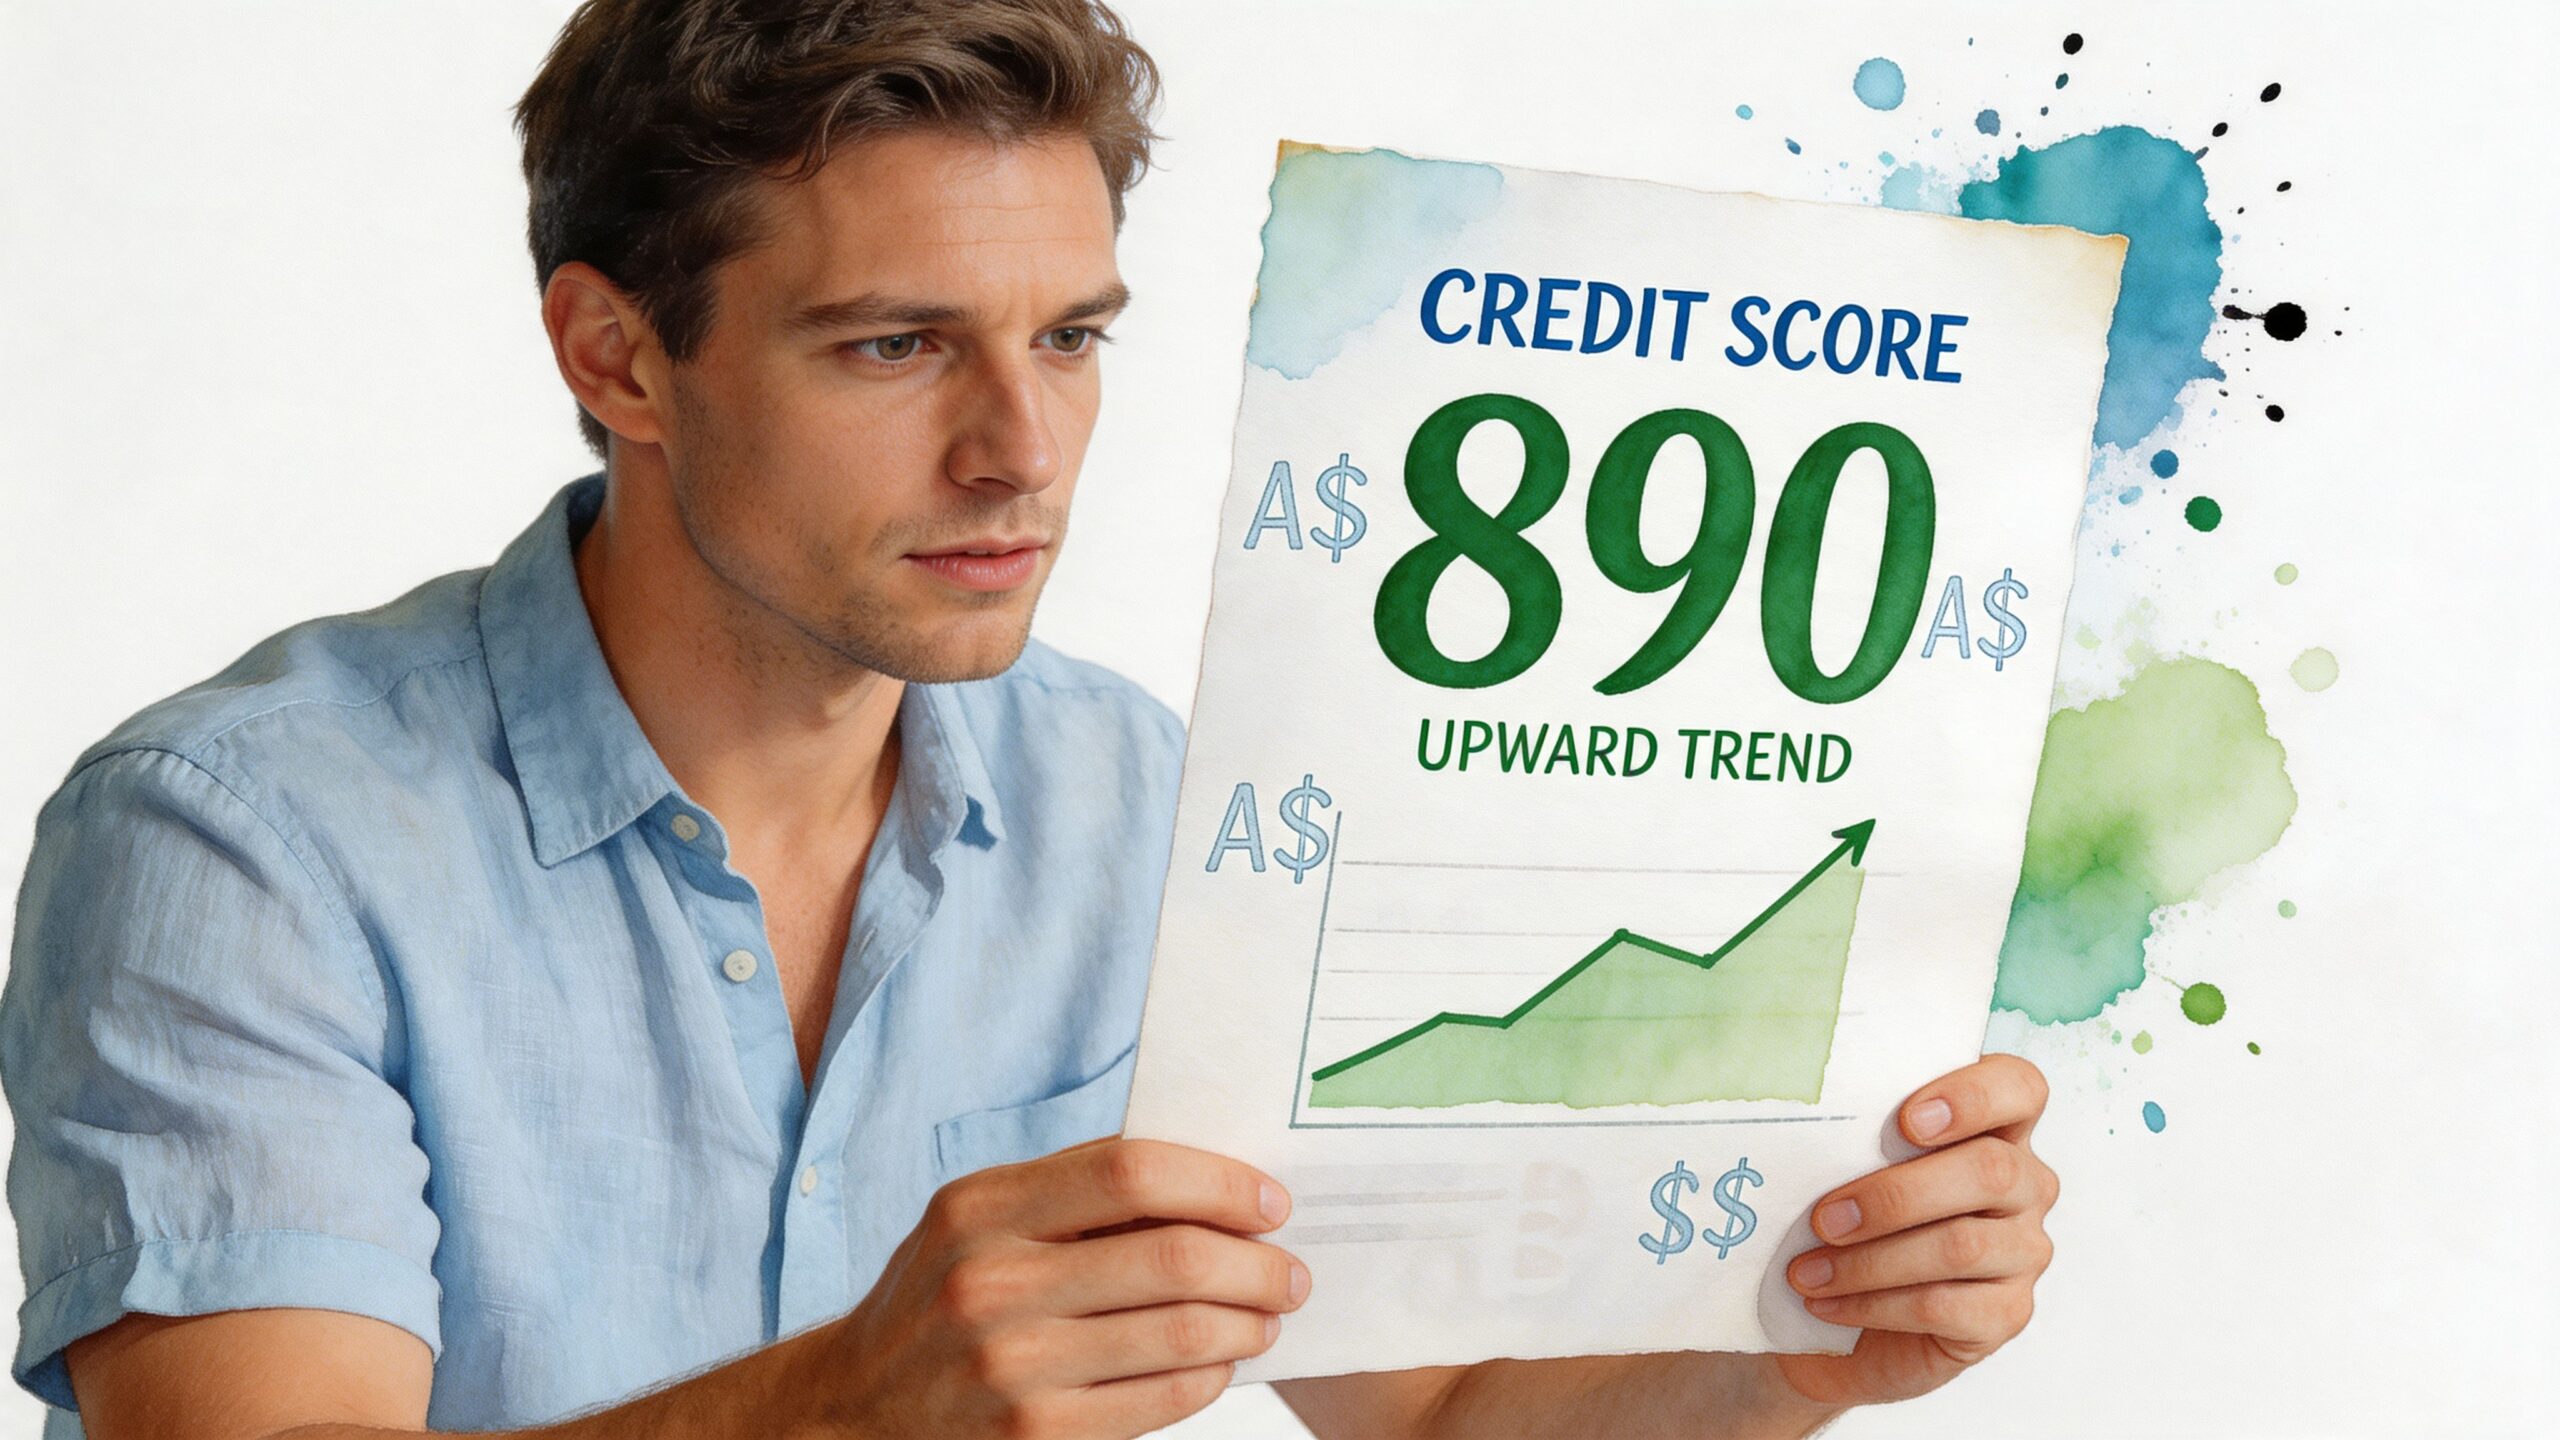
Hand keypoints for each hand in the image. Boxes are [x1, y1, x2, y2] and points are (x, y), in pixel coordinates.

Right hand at [820, 1136, 1307, 1437]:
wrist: (853, 1408)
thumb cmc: (939, 1296)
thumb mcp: (977, 1221)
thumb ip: (1072, 1194)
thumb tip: (1208, 1180)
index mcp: (980, 1207)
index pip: (1131, 1171)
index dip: (1219, 1183)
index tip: (1269, 1201)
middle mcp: (990, 1281)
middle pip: (1171, 1257)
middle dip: (1256, 1264)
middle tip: (1290, 1271)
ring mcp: (1011, 1366)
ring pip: (1179, 1334)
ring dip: (1246, 1323)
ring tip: (1266, 1317)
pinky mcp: (1034, 1435)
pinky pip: (1159, 1401)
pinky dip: (1211, 1378)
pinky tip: (1221, 1363)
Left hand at [1771, 1053, 2057, 1407]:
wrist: (1858, 1318)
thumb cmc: (1857, 1221)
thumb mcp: (1856, 1168)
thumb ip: (1855, 1139)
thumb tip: (1803, 1124)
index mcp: (1997, 1128)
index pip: (2019, 1088)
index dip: (1973, 1096)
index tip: (1906, 1120)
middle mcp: (2025, 1185)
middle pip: (1989, 1171)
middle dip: (1896, 1195)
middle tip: (1824, 1219)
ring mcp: (2024, 1251)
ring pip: (1961, 1246)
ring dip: (1870, 1261)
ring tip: (1807, 1272)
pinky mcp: (2007, 1313)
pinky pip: (1944, 1306)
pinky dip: (1874, 1305)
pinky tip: (1827, 1303)